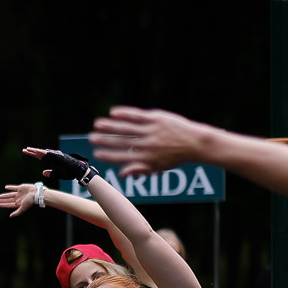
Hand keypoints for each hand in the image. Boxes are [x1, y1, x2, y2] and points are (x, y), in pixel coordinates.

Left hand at [0, 184, 36, 217]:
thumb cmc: (30, 201)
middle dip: (3, 200)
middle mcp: (18, 198)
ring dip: (5, 195)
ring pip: (10, 194)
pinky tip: (6, 187)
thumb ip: (17, 212)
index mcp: (19, 203)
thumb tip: (10, 216)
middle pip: (9, 200)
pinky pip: (14, 188)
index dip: (4, 205)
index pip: (9, 204)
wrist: (36, 193)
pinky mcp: (20, 188)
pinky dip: (10, 187)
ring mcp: (19, 193)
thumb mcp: (23, 208)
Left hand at [23, 147, 95, 184]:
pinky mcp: (57, 156)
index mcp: (52, 161)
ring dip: (35, 151)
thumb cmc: (69, 173)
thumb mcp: (57, 174)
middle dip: (32, 152)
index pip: (41, 157)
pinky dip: (41, 152)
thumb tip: (43, 172)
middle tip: (24, 150)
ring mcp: (55, 156)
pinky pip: (48, 154)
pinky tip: (35, 151)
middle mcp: (53, 157)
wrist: (77, 172)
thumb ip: (50, 173)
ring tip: (27, 149)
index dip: (34, 155)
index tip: (27, 153)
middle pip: (40, 154)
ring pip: (43, 153)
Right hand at [89, 107, 209, 177]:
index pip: (122, 158)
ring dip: (110, 126)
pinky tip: (113, 112)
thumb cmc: (176, 156)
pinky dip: (124, 114)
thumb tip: (122, 174)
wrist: (196, 143)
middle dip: (104, 140)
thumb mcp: (158, 167)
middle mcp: (147, 145)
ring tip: (97, 124)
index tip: (96, 153)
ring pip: (126, 128)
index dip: (107, 156)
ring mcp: (151, 131)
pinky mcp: (156, 119)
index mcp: (146, 159)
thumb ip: (140, 170)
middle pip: (121, 142)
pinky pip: (137, 116)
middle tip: (91, 138)